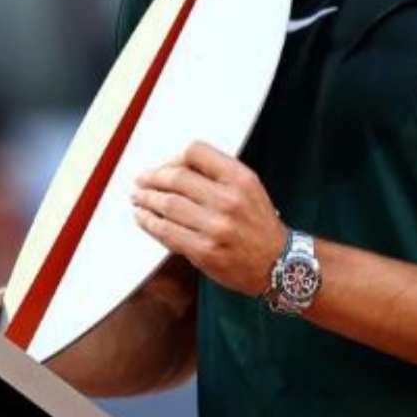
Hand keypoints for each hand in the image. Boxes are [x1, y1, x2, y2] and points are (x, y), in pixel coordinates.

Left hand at [132, 142, 286, 296]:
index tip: (165, 168)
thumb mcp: (250, 189)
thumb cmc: (260, 224)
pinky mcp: (204, 251)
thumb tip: (174, 169)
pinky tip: (143, 218)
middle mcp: (229, 200)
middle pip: (176, 178)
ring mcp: (216, 227)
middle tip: (141, 181)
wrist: (278, 263)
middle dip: (152, 178)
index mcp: (241, 179)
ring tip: (138, 198)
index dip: (174, 159)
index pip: (196, 153)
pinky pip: (166, 232)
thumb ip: (218, 175)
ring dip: (146, 199)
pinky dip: (149, 223)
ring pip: (167, 204)